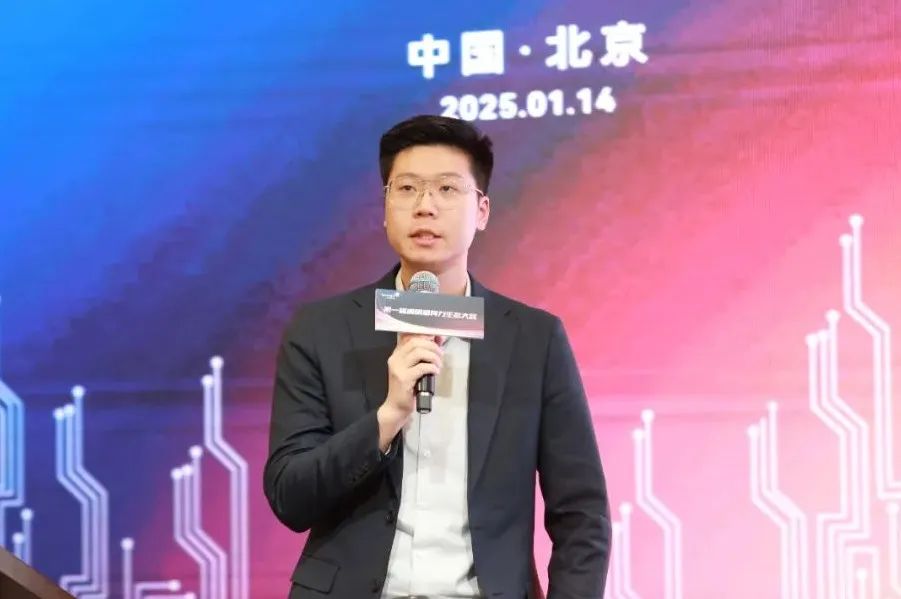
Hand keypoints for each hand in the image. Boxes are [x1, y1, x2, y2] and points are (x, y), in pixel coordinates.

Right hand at [377, 334, 442, 450]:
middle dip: (432, 346)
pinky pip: (422, 367)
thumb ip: (422, 357)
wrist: (396, 407)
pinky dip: (432, 367)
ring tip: (438, 365)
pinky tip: (435, 372)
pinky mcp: (403, 378)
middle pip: (416, 342)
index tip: (438, 339)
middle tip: (441, 355)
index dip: (426, 335)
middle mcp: (395, 358)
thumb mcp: (412, 369)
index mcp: (397, 354)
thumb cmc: (407, 388)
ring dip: (433, 357)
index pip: (410, 337)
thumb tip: (437, 342)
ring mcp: (398, 368)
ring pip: (419, 352)